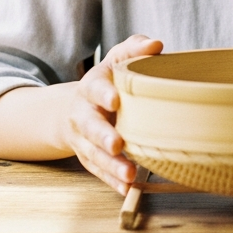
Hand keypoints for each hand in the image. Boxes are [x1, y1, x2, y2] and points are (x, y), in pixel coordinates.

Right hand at [62, 34, 163, 194]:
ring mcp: (83, 139)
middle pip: (89, 126)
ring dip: (110, 165)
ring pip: (93, 154)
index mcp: (91, 86)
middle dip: (102, 135)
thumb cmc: (108, 82)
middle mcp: (82, 113)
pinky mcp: (88, 157)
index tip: (115, 100)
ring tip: (129, 174)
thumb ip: (134, 49)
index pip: (94, 88)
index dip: (103, 94)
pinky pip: (98, 171)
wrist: (76, 108)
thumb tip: (157, 44)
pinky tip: (126, 188)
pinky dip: (111, 181)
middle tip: (117, 144)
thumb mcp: (117, 60)